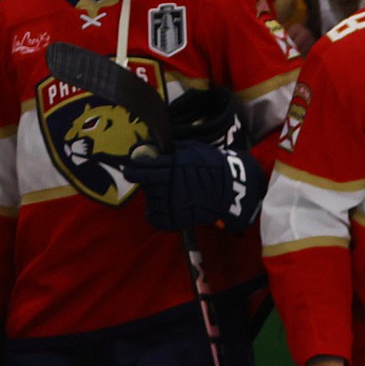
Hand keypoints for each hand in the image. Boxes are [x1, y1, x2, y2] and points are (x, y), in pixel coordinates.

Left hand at [125, 140, 261, 233]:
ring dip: (152, 194)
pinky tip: (159, 210)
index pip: (144, 165)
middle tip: (134, 175)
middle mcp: (170, 182)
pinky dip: (155, 216)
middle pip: (144, 181)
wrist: (233, 188)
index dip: (134, 166)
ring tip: (160, 192)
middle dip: (136, 177)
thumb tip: (149, 145)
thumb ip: (171, 150)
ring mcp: (174, 201)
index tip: (131, 166)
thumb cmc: (213, 166)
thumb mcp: (192, 150)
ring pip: (150, 198)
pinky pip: (157, 219)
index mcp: (173, 165)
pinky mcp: (179, 217)